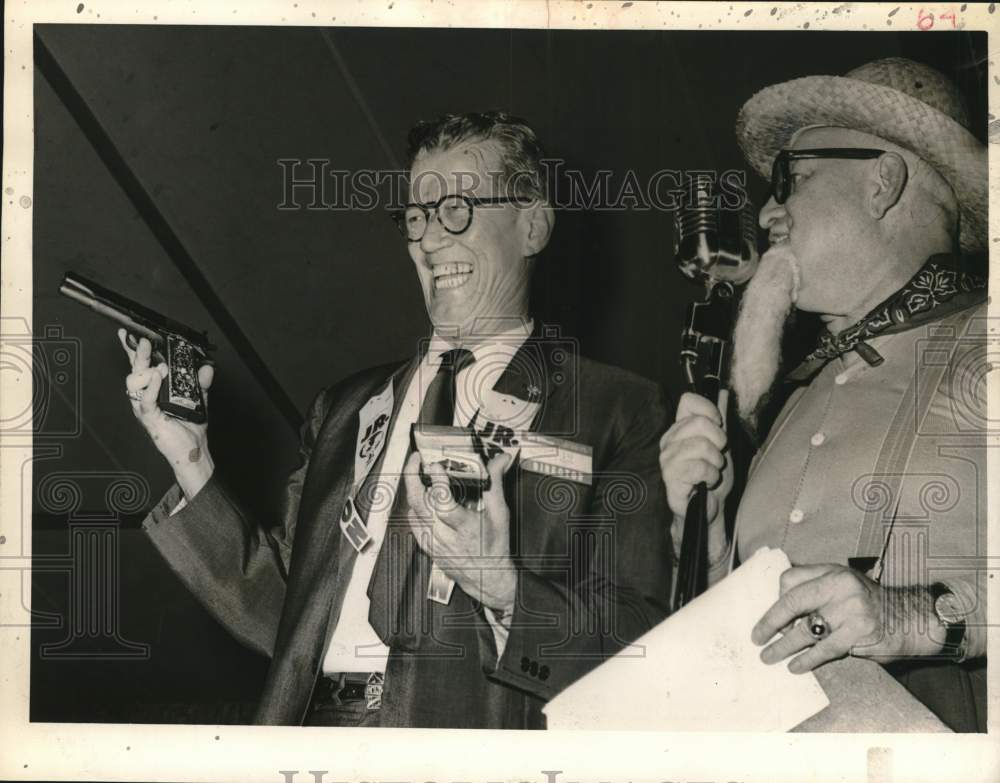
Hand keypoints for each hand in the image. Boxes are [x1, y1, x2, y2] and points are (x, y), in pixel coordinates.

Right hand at [119, 329, 214, 498]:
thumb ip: (201, 383)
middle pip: (135, 371)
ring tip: (160, 367)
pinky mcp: (150, 418)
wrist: (192, 450)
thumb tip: (207, 367)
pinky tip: (158, 377)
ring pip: (135, 383)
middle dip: (137, 354)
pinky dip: (151, 387)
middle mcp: (146, 397)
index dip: (134, 351)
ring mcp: (145, 408)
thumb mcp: (198, 399)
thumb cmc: (189, 428)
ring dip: (146, 370)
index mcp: (154, 391)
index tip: (130, 335)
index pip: (142, 367)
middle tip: (143, 342)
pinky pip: (145, 400)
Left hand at [402, 451, 515, 611]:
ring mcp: (432, 542)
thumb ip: (495, 482)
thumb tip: (500, 460)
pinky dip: (415, 506)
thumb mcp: (500, 513)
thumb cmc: (494, 548)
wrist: (487, 578)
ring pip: (413, 510)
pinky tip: (422, 498)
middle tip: (416, 460)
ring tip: (419, 473)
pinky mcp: (426, 545)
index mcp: (465, 527)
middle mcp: (444, 535)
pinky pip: (413, 521)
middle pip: (419, 504)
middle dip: (413, 477)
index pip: (444, 503)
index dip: (437, 482)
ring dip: (414, 489)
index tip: (435, 466)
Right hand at [659, 391, 732, 554]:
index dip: (709, 410)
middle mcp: (669, 441)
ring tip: (712, 471)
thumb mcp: (721, 443)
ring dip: (716, 462)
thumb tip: (722, 391)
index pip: (688, 401)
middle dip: (719, 441)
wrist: (709, 507)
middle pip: (699, 423)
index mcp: (679, 428)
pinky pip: (699, 468)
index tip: (718, 425)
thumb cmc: (711, 475)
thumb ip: (718, 418)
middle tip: (717, 455)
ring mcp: (667, 460)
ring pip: (701, 446)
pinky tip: (706, 482)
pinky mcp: (670, 479)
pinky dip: (711, 476)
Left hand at [751, 564, 937, 672]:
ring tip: (769, 657)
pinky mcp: (859, 633)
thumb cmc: (868, 603)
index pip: (790, 579)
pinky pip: (824, 649)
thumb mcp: (843, 585)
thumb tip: (779, 615)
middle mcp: (840, 586)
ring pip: (806, 630)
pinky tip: (795, 666)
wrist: (912, 618)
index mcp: (832, 571)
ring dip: (783, 646)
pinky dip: (807, 660)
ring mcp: (851, 609)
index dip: (775, 600)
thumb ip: (814, 590)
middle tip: (756, 638)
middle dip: (770, 622)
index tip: (769, 618)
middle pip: (792, 601)